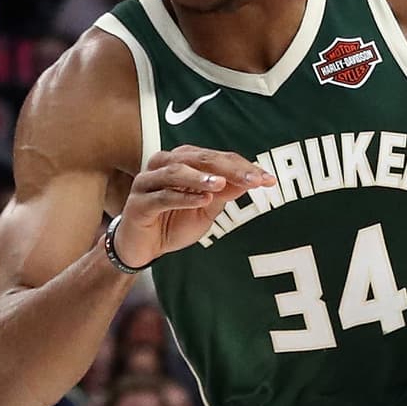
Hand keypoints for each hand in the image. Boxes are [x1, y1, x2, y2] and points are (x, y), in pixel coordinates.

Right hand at [114, 146, 277, 267]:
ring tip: (223, 184)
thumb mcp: (207, 208)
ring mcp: (148, 182)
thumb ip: (225, 192)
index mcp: (183, 160)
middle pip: (199, 159)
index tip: (268, 179)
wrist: (143, 247)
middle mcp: (164, 164)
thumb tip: (253, 180)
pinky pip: (162, 197)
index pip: (218, 158)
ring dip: (201, 178)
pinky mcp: (138, 203)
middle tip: (253, 179)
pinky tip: (203, 200)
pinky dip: (183, 198)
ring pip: (176, 172)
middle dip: (229, 168)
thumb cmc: (174, 222)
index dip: (244, 167)